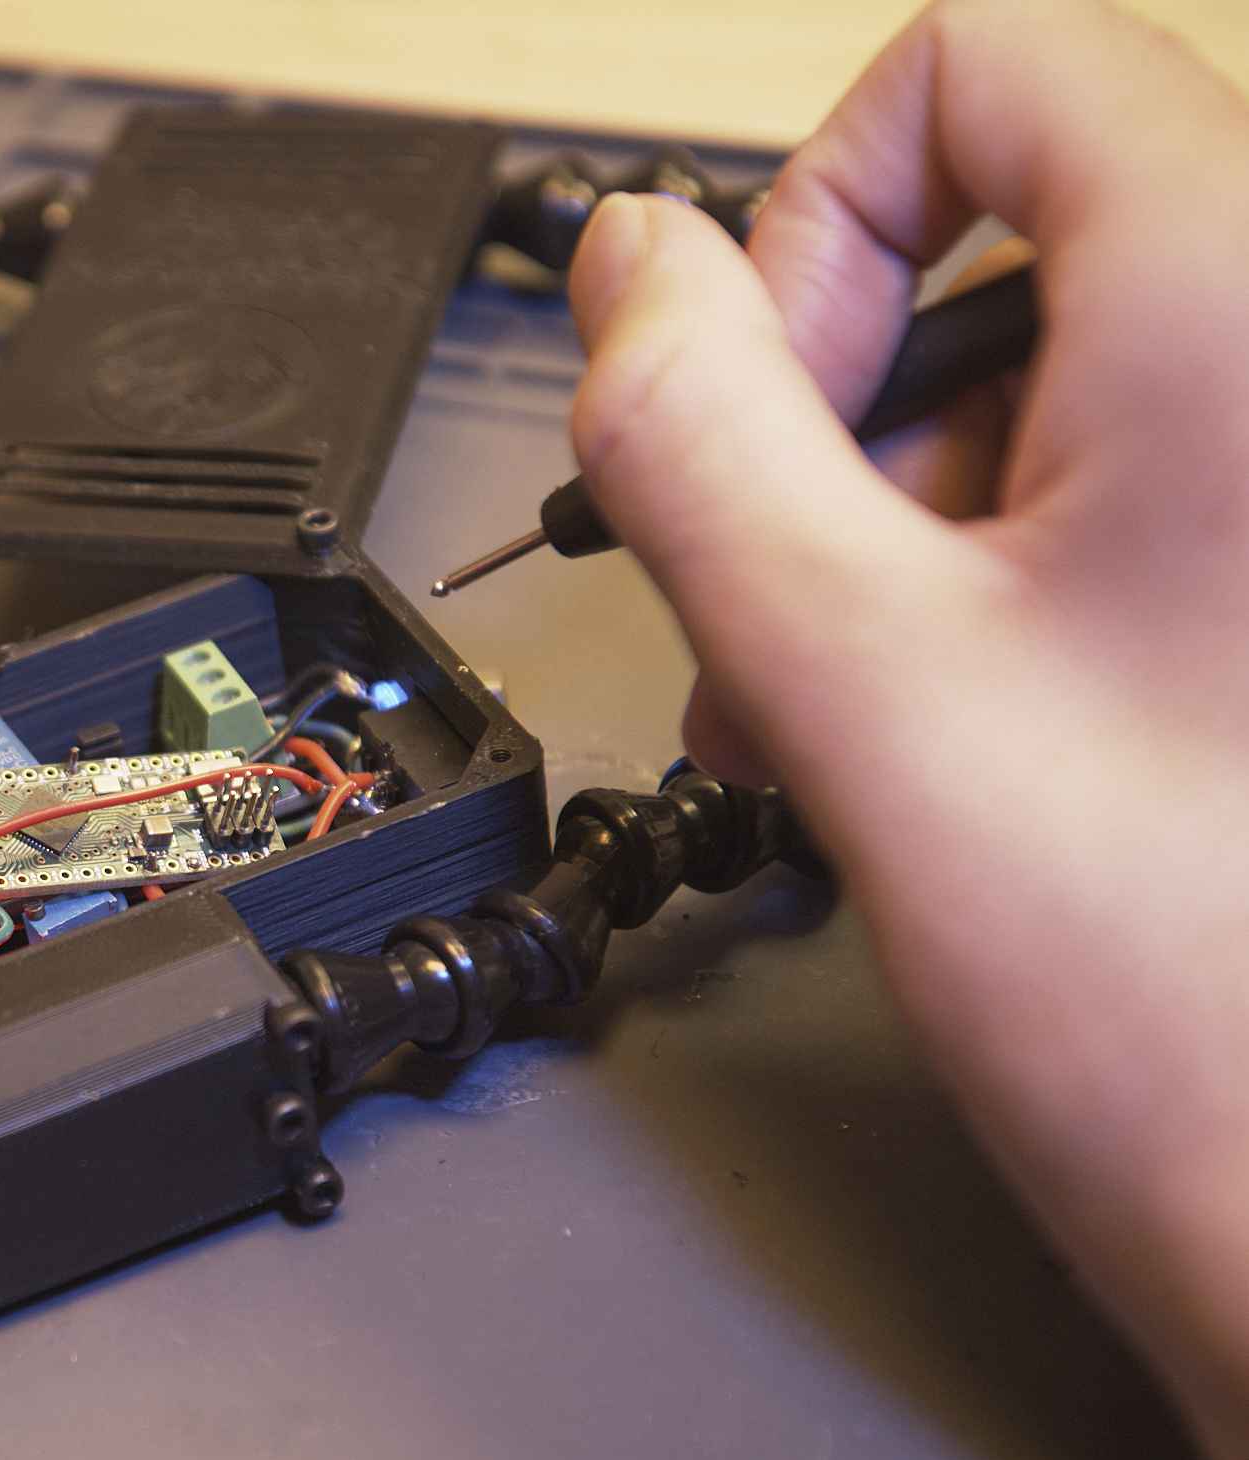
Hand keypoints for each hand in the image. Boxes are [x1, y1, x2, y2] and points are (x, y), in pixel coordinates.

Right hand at [565, 0, 1248, 1459]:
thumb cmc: (1198, 1008)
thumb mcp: (850, 682)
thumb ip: (696, 437)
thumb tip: (626, 276)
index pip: (981, 65)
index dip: (814, 215)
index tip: (764, 410)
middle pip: (1021, 223)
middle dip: (847, 406)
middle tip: (783, 593)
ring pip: (1075, 365)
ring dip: (912, 506)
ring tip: (840, 702)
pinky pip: (1150, 474)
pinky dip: (1012, 563)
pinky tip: (939, 718)